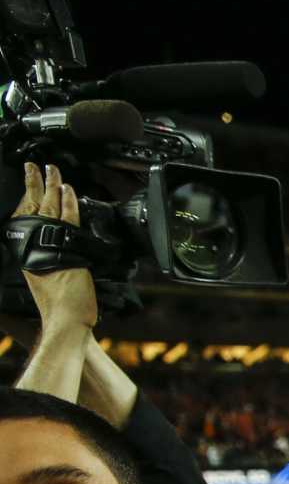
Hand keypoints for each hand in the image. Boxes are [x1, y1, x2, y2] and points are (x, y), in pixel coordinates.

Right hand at [12, 164, 96, 331]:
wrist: (65, 317)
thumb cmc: (58, 304)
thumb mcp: (45, 278)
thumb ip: (45, 262)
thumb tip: (50, 257)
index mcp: (25, 249)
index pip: (25, 215)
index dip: (27, 197)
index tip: (29, 182)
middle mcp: (32, 243)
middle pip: (32, 205)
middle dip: (33, 182)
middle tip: (33, 166)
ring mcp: (47, 241)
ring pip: (48, 205)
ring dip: (50, 184)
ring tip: (51, 169)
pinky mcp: (65, 243)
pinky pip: (67, 215)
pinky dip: (67, 199)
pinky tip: (67, 187)